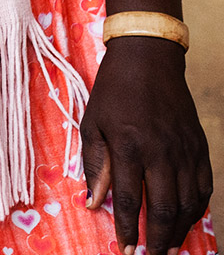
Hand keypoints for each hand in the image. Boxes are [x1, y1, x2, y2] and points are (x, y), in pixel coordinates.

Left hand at [81, 36, 210, 253]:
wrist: (149, 60)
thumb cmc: (113, 92)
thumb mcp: (92, 124)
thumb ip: (94, 164)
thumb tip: (93, 203)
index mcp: (129, 146)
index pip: (129, 199)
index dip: (128, 228)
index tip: (124, 248)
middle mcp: (160, 152)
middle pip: (163, 208)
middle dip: (157, 239)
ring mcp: (185, 150)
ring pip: (188, 202)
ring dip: (178, 230)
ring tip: (167, 249)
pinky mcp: (200, 147)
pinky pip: (204, 187)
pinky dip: (197, 210)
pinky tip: (186, 222)